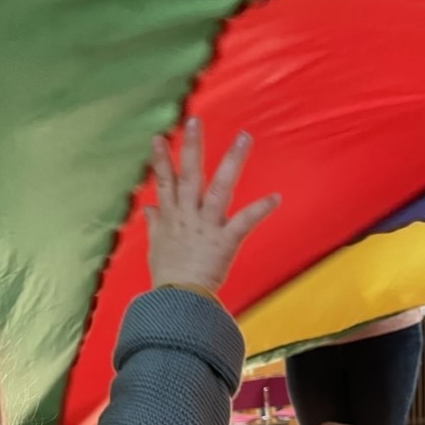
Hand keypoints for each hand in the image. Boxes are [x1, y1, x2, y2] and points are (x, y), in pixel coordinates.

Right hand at [146, 119, 279, 292]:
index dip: (160, 160)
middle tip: (195, 121)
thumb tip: (148, 209)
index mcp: (171, 218)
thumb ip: (155, 224)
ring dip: (231, 162)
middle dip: (190, 148)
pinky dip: (259, 210)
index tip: (158, 137)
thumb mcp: (156, 248)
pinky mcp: (224, 241)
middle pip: (188, 176)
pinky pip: (244, 222)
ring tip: (244, 138)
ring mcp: (206, 227)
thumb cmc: (168, 278)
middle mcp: (187, 217)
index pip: (163, 183)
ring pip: (218, 188)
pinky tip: (276, 197)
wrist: (178, 303)